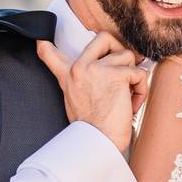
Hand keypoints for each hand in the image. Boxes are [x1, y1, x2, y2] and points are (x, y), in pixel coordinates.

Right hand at [37, 32, 148, 151]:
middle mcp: (80, 68)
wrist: (98, 143)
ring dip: (133, 77)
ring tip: (127, 96)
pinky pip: (139, 72)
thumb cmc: (92, 127)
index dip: (46, 45)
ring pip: (127, 56)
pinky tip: (132, 104)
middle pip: (104, 38)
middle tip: (123, 68)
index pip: (50, 53)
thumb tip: (97, 70)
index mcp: (68, 76)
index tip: (40, 40)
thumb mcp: (74, 100)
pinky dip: (141, 89)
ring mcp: (98, 69)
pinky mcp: (117, 75)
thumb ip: (80, 82)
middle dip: (120, 49)